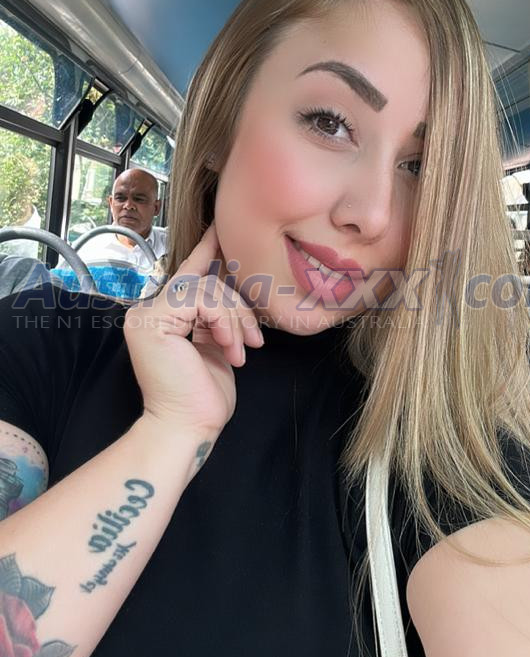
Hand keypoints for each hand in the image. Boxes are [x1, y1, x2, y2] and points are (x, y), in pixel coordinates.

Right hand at [124, 224, 262, 443]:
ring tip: (242, 350)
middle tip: (255, 340)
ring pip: (206, 289)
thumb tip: (232, 286)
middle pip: (205, 282)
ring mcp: (146, 314)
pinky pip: (201, 300)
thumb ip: (216, 317)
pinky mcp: (152, 321)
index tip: (221, 229)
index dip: (207, 250)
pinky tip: (229, 348)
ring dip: (235, 319)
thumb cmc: (203, 397)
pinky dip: (223, 322)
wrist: (187, 427)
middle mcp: (148, 310)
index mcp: (163, 316)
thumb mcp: (217, 346)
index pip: (189, 274)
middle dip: (238, 307)